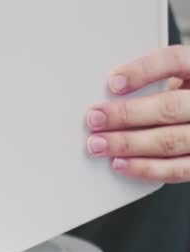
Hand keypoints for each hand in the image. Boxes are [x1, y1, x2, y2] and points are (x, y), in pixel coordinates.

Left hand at [86, 45, 189, 182]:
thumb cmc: (179, 97)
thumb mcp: (171, 80)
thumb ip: (147, 84)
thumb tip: (102, 96)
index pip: (175, 61)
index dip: (143, 71)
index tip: (113, 82)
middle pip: (169, 107)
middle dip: (126, 115)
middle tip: (94, 119)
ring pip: (170, 140)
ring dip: (128, 144)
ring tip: (98, 144)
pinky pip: (177, 168)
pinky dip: (145, 168)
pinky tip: (120, 163)